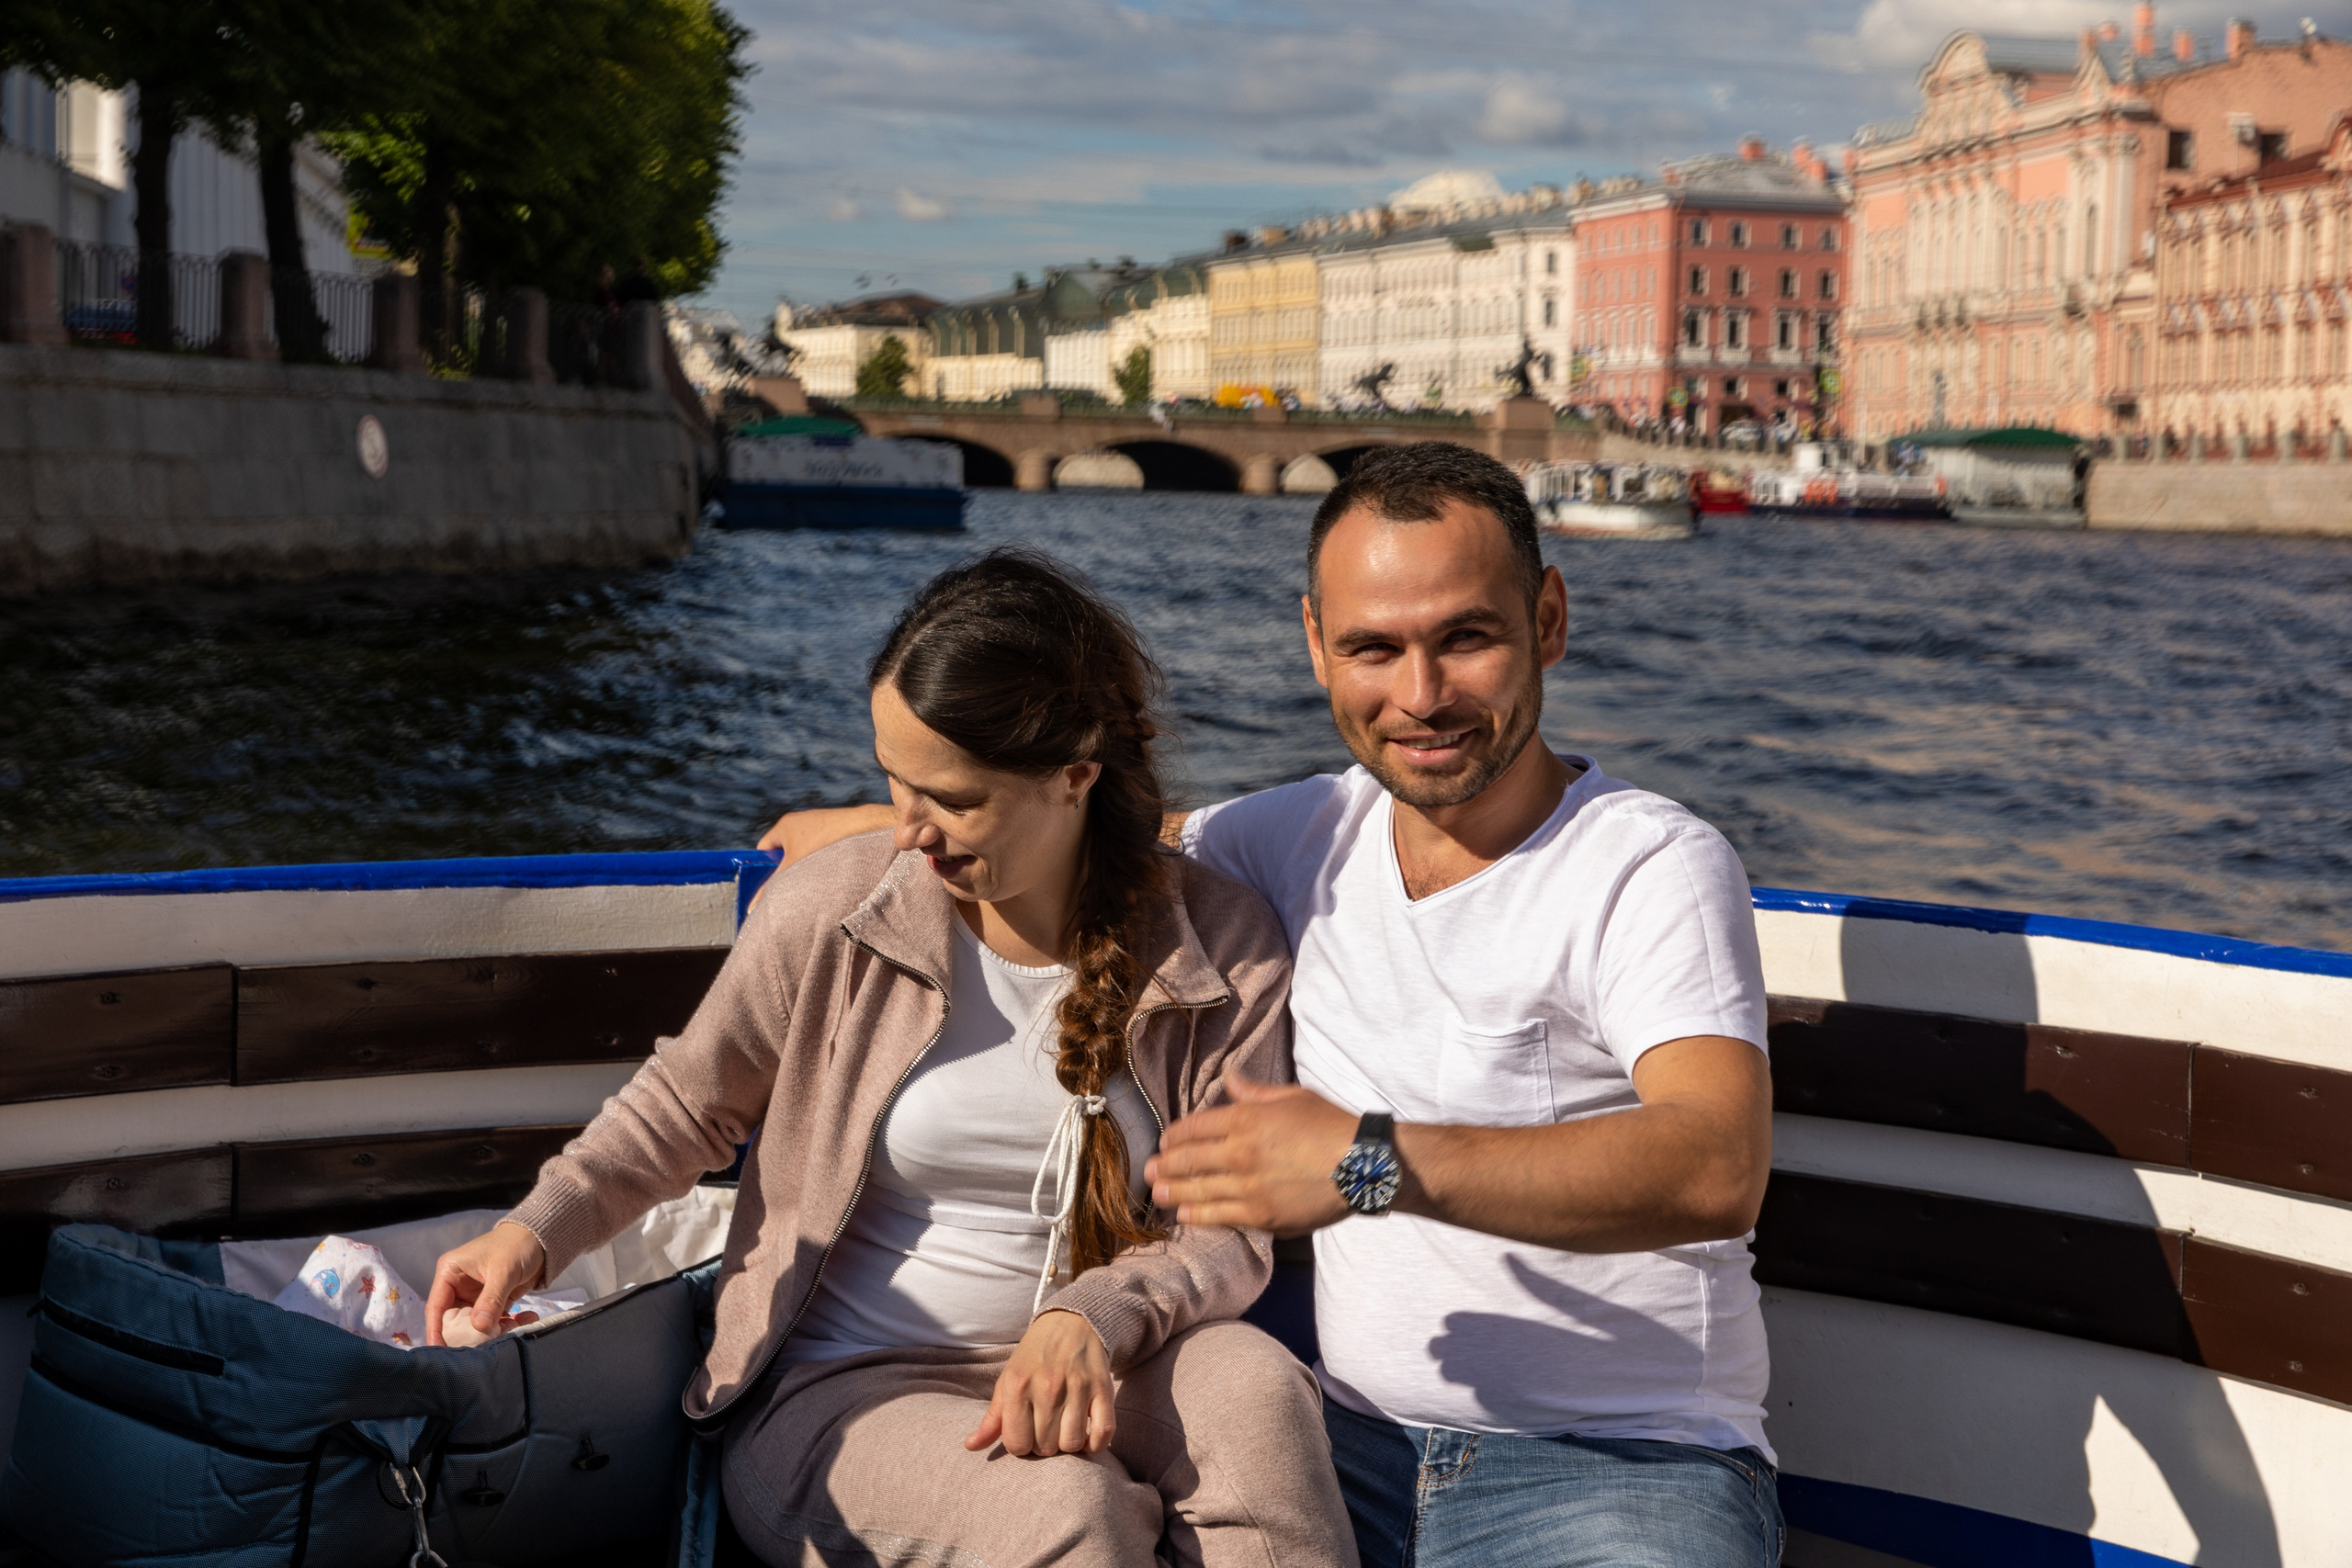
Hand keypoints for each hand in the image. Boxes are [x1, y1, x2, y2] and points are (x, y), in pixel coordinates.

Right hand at [424, 1221, 547, 1346]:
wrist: (540, 1239)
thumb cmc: (516, 1246)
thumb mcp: (503, 1271)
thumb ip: (490, 1300)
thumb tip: (478, 1327)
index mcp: (450, 1272)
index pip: (436, 1306)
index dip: (435, 1330)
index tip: (439, 1350)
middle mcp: (457, 1286)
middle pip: (454, 1320)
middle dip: (468, 1334)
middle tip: (485, 1346)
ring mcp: (474, 1295)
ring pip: (474, 1324)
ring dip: (492, 1331)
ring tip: (512, 1328)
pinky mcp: (490, 1302)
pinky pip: (492, 1321)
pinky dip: (504, 1325)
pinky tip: (523, 1321)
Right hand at [751, 804, 894, 906]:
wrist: (864, 827)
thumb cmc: (823, 845)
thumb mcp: (793, 869)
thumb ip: (771, 888)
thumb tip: (752, 910)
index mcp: (784, 826)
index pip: (764, 848)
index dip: (762, 867)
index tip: (766, 885)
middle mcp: (801, 822)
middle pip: (785, 852)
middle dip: (786, 870)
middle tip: (789, 889)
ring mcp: (819, 826)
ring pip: (804, 852)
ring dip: (805, 868)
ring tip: (811, 885)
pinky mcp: (836, 832)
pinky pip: (821, 850)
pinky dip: (822, 863)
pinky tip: (829, 877)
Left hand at [965, 1310, 1115, 1457]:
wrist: (1072, 1321)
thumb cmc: (1034, 1356)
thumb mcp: (1008, 1379)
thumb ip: (993, 1417)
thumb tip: (971, 1446)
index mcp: (1018, 1385)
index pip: (1017, 1444)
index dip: (1021, 1446)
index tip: (1026, 1434)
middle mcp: (1047, 1386)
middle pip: (1045, 1447)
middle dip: (1044, 1446)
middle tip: (1046, 1430)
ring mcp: (1078, 1387)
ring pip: (1072, 1444)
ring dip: (1068, 1445)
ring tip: (1064, 1430)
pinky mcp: (1103, 1389)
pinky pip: (1103, 1434)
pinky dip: (1095, 1444)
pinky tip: (1086, 1435)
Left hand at [1144, 1072, 1358, 1235]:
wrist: (1363, 1164)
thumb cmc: (1331, 1125)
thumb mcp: (1292, 1097)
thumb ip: (1254, 1092)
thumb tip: (1228, 1076)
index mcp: (1246, 1118)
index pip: (1195, 1127)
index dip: (1175, 1135)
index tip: (1164, 1142)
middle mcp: (1240, 1152)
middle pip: (1189, 1160)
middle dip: (1165, 1166)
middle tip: (1149, 1171)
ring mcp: (1249, 1186)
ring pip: (1198, 1190)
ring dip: (1173, 1192)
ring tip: (1158, 1194)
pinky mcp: (1261, 1214)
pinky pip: (1220, 1216)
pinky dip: (1198, 1216)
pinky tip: (1185, 1216)